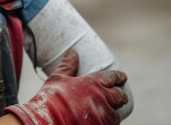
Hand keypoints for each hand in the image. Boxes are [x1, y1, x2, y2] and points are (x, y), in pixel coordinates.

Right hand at [5, 49, 127, 124]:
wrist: (48, 121)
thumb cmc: (51, 98)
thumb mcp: (58, 78)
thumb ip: (67, 65)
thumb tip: (72, 53)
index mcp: (92, 83)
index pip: (112, 77)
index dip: (119, 77)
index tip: (123, 77)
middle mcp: (101, 98)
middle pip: (119, 96)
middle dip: (120, 95)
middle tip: (120, 95)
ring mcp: (101, 116)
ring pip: (115, 113)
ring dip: (114, 111)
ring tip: (112, 110)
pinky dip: (108, 122)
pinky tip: (104, 121)